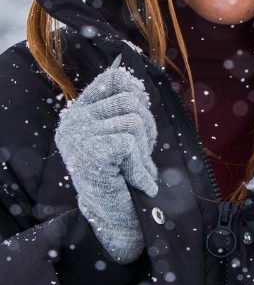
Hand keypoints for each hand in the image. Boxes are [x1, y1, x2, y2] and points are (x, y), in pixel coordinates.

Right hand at [54, 54, 158, 263]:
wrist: (114, 213)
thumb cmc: (124, 172)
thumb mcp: (124, 133)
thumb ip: (125, 106)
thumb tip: (130, 71)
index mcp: (81, 111)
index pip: (114, 77)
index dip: (137, 90)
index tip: (142, 112)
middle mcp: (73, 120)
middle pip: (131, 100)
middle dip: (148, 128)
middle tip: (140, 154)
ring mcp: (78, 135)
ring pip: (135, 121)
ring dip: (144, 150)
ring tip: (135, 170)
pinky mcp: (89, 151)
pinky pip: (131, 143)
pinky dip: (140, 166)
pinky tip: (134, 182)